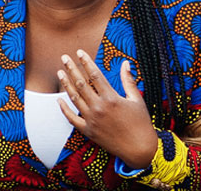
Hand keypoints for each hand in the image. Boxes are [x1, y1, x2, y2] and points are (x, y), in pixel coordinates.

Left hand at [57, 49, 158, 169]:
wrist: (139, 148)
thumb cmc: (141, 122)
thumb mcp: (137, 99)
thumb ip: (128, 80)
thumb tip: (125, 63)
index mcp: (112, 98)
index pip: (95, 75)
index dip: (86, 62)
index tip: (80, 52)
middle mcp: (99, 108)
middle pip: (81, 84)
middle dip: (72, 69)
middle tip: (64, 58)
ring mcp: (91, 120)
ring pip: (74, 98)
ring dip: (66, 84)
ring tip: (60, 72)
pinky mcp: (88, 131)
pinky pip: (72, 118)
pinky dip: (64, 109)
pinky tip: (59, 100)